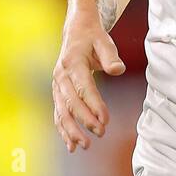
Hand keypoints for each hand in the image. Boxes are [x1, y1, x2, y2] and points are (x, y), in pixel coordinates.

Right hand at [52, 19, 125, 151]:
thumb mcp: (104, 41)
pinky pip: (59, 113)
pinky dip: (63, 129)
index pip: (84, 88)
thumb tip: (118, 70)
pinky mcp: (58, 92)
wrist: (75, 29)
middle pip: (72, 102)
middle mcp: (61, 75)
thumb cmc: (93, 36)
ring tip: (85, 145)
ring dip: (72, 130)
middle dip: (85, 120)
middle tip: (101, 133)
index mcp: (73, 62)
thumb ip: (110, 57)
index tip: (106, 120)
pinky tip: (71, 145)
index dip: (94, 105)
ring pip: (62, 111)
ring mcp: (57, 84)